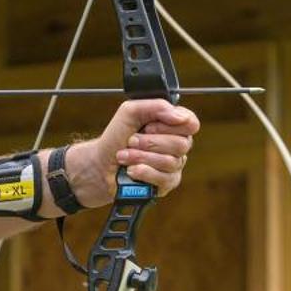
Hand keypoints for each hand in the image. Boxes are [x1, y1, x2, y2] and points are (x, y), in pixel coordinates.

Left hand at [66, 99, 200, 206]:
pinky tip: (131, 170)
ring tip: (124, 156)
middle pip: (182, 144)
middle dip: (150, 142)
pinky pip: (164, 179)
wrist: (100, 164)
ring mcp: (173, 166)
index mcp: (172, 125)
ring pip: (171, 162)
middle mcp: (176, 145)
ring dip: (141, 157)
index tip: (149, 126)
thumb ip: (155, 106)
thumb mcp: (130, 111)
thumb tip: (179, 116)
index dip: (172, 124)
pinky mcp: (166, 184)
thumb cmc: (116, 137)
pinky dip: (144, 172)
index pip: (191, 122)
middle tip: (130, 141)